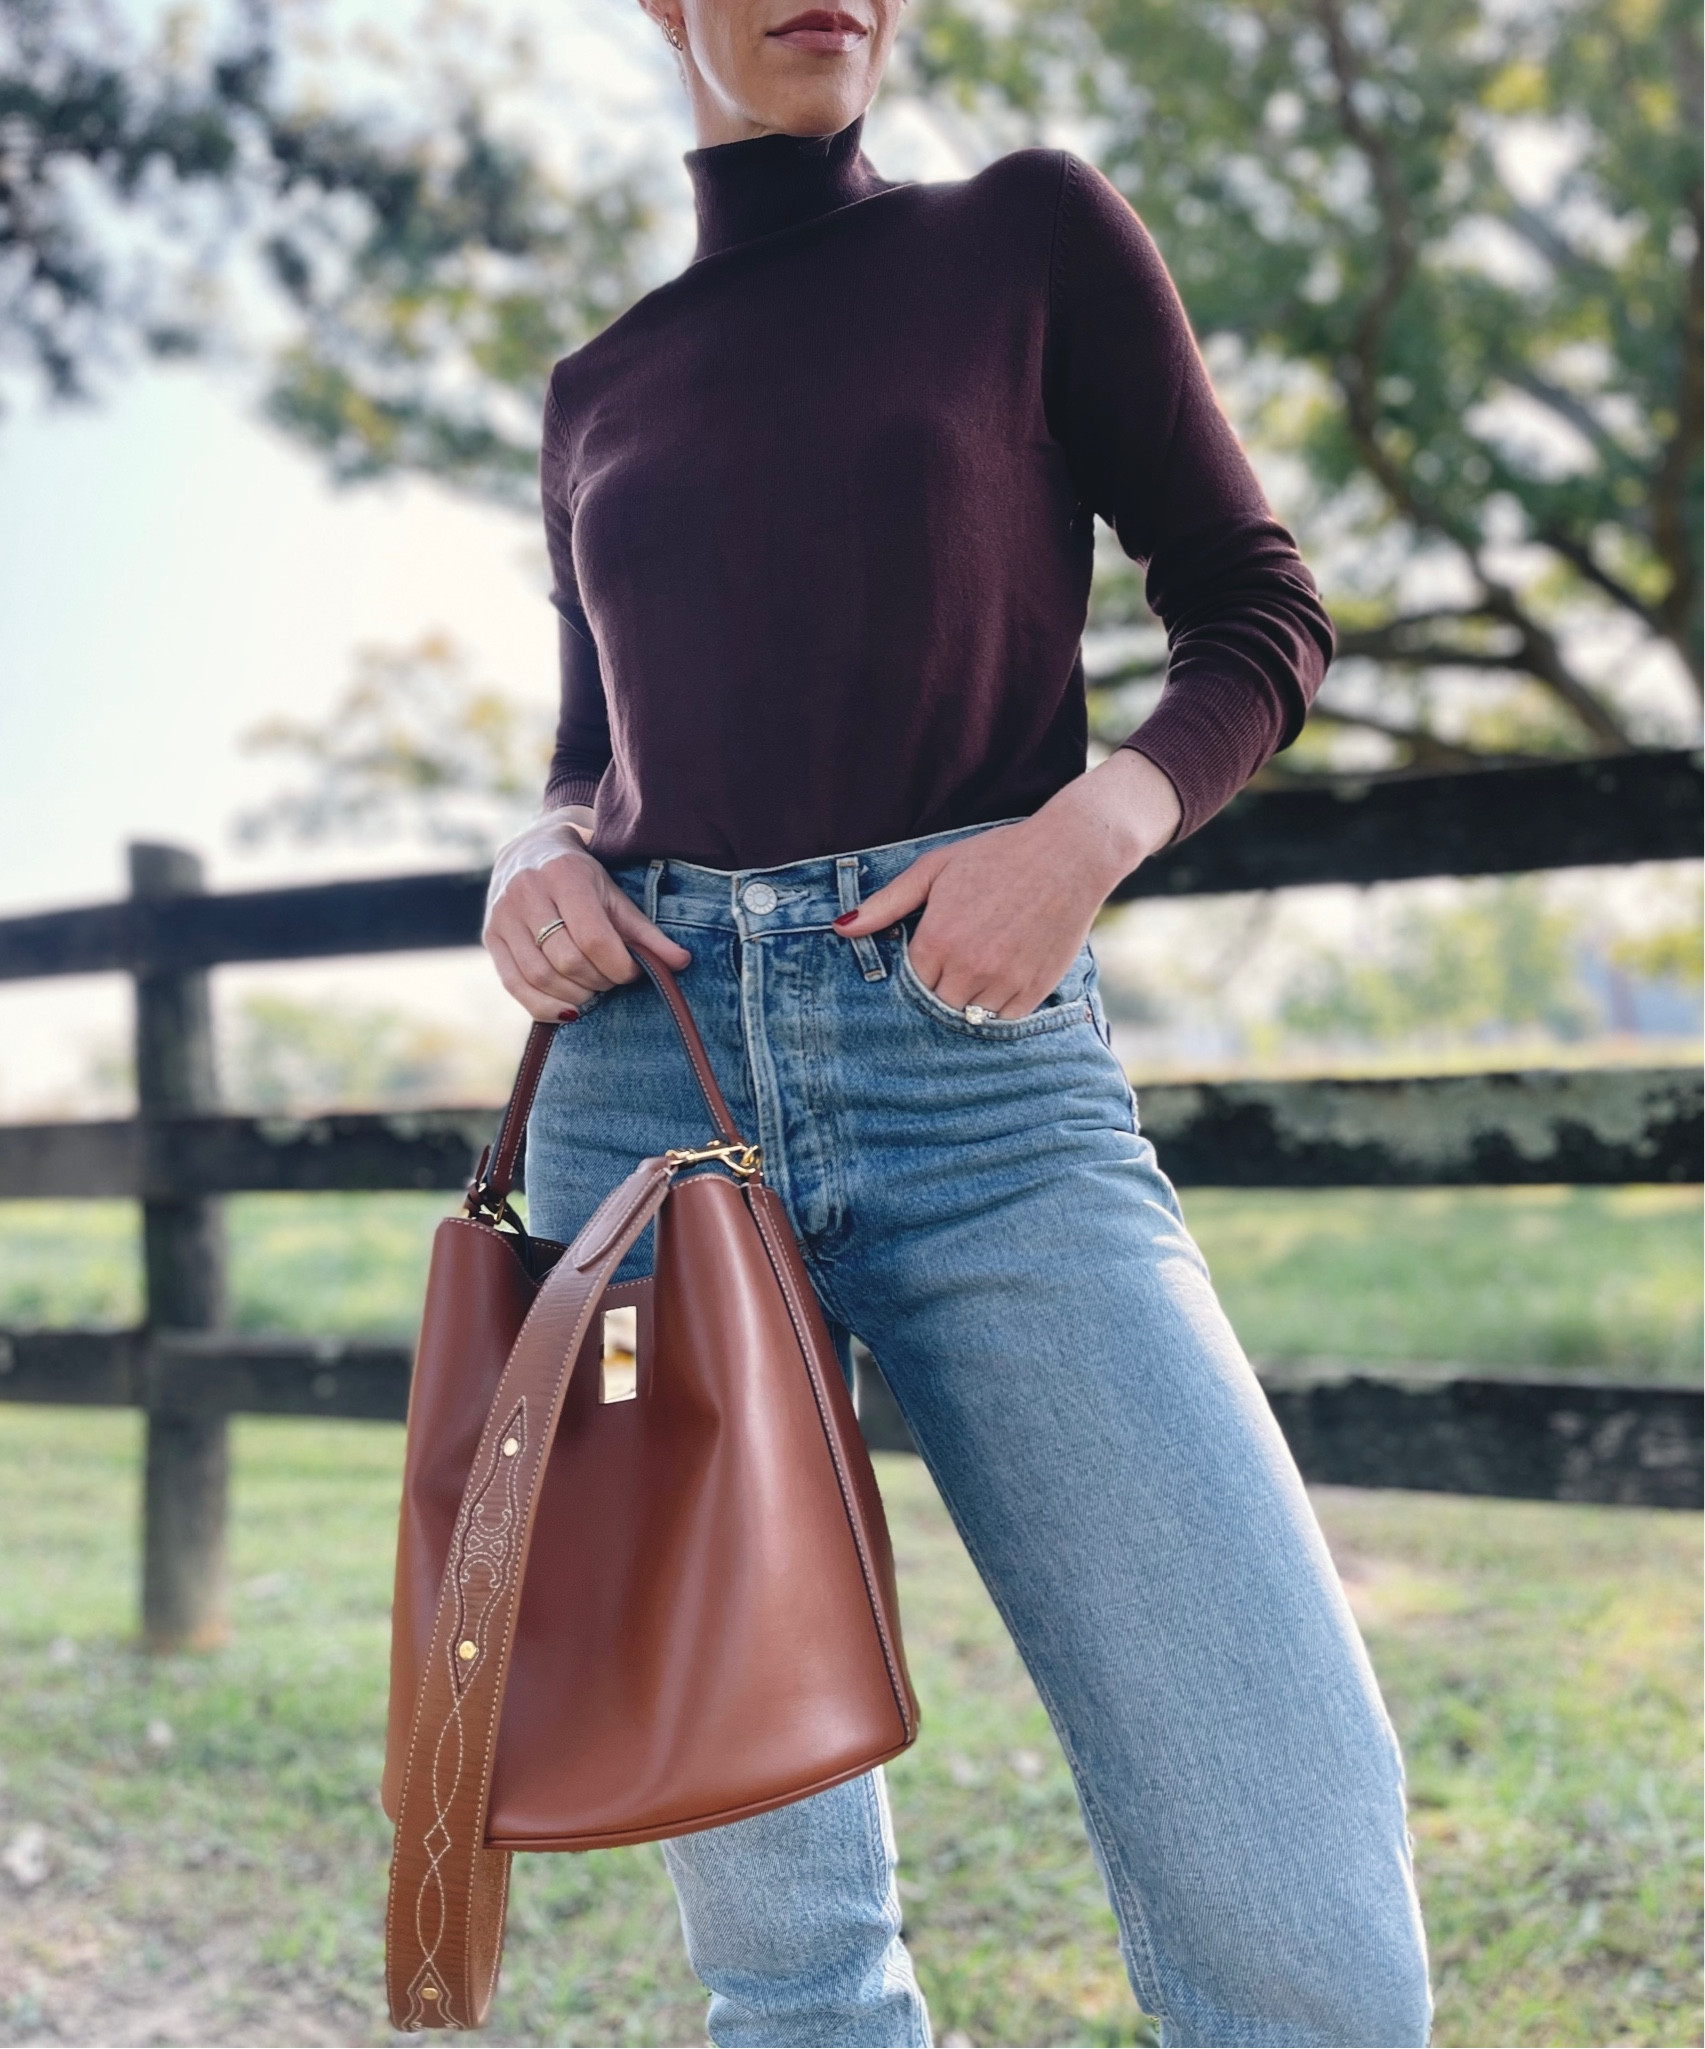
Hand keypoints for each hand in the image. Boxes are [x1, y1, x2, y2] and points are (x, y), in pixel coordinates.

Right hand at [483, 810, 690, 1020]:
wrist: (531, 849)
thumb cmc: (582, 876)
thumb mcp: (615, 894)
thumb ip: (646, 931)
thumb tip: (682, 963)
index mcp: (563, 875)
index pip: (593, 937)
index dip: (618, 965)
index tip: (631, 972)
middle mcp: (527, 892)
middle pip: (566, 960)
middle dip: (597, 981)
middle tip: (612, 982)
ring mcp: (502, 914)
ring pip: (539, 976)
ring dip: (574, 996)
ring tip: (593, 991)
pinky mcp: (489, 935)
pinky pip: (513, 985)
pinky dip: (543, 1007)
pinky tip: (568, 1010)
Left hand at [832, 749, 1181, 1017]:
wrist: (1068, 854)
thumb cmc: (996, 856)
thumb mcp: (934, 869)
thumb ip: (886, 903)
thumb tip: (840, 929)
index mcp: (938, 939)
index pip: (908, 983)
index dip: (914, 973)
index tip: (924, 960)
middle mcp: (968, 967)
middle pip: (935, 1005)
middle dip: (936, 990)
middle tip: (949, 968)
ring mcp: (1004, 981)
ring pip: (968, 1016)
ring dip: (966, 1000)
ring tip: (974, 972)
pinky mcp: (1035, 989)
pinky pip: (1003, 1019)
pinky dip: (997, 1007)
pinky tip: (998, 980)